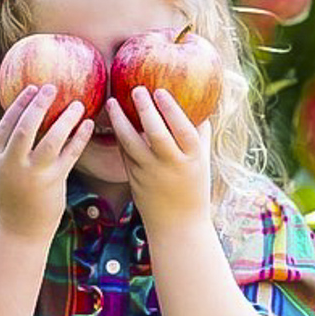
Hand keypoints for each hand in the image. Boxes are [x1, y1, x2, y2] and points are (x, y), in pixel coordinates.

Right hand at [0, 84, 93, 241]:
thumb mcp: (2, 173)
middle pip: (26, 127)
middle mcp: (13, 164)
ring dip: (65, 118)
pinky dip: (79, 137)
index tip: (32, 88)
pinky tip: (88, 124)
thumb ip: (10, 150)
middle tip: (52, 87)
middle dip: (39, 104)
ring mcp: (34, 174)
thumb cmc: (13, 198)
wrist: (18, 232)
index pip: (6, 124)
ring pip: (51, 139)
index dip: (19, 104)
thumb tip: (26, 119)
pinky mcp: (53, 182)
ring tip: (77, 103)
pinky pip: (70, 154)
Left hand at [107, 87, 211, 232]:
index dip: (171, 109)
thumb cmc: (194, 189)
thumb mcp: (203, 162)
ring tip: (112, 102)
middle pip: (156, 134)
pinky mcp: (134, 180)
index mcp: (192, 160)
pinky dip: (119, 136)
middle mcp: (171, 166)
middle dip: (145, 109)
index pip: (183, 130)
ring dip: (120, 121)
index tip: (160, 91)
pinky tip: (114, 121)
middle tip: (136, 89)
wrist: (177, 226)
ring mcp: (150, 174)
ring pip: (131, 143)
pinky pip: (124, 154)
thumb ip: (201, 136)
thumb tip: (202, 107)